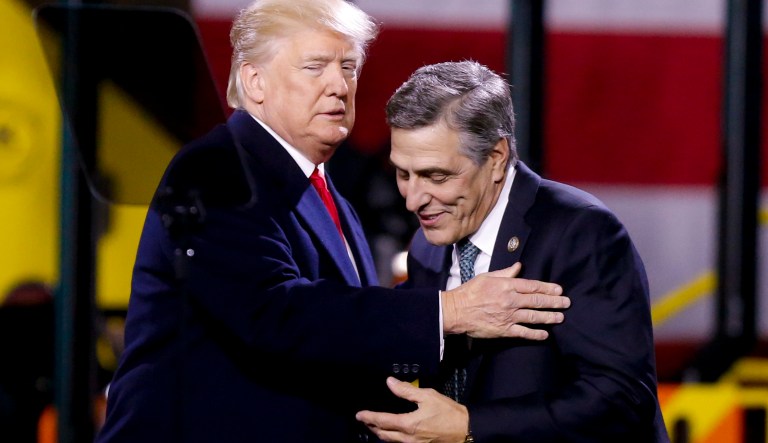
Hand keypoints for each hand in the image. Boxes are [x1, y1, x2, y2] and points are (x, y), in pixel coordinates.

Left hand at [356, 377, 466, 442]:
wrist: (465, 430)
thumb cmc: (448, 412)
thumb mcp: (427, 396)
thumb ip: (406, 390)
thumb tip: (390, 382)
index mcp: (408, 424)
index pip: (382, 421)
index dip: (369, 417)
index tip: (359, 414)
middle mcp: (408, 439)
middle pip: (383, 435)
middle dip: (371, 428)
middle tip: (364, 420)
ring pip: (391, 442)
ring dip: (381, 434)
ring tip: (375, 426)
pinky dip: (392, 438)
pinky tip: (392, 432)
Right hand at [442, 262, 568, 339]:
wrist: (456, 311)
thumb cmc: (470, 292)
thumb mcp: (487, 277)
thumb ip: (505, 273)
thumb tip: (518, 267)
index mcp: (507, 286)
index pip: (532, 286)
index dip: (548, 288)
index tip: (559, 290)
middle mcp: (511, 300)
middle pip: (537, 301)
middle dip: (554, 302)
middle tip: (566, 303)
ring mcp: (509, 316)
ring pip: (534, 317)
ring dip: (549, 317)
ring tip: (560, 317)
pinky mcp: (504, 330)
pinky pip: (524, 332)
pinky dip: (536, 334)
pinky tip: (545, 334)